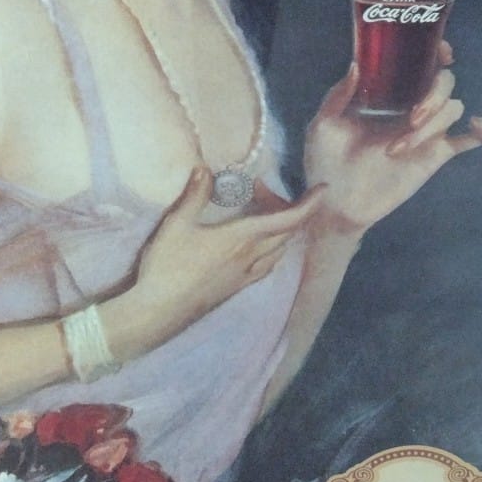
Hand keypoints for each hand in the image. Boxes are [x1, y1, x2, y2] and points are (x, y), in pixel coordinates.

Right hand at [103, 168, 324, 359]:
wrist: (158, 313)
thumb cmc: (166, 267)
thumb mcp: (176, 225)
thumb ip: (194, 195)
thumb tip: (205, 168)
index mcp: (241, 238)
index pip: (288, 220)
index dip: (309, 204)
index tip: (324, 189)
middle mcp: (250, 258)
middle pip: (285, 232)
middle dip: (286, 208)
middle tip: (261, 190)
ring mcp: (244, 277)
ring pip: (278, 250)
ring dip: (280, 229)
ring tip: (263, 213)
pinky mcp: (235, 289)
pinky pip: (266, 266)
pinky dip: (272, 249)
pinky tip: (259, 249)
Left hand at [303, 41, 481, 237]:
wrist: (337, 204)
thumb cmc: (325, 162)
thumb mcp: (322, 125)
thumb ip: (338, 95)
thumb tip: (355, 66)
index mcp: (387, 92)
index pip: (419, 63)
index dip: (434, 51)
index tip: (440, 51)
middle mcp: (409, 105)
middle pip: (443, 82)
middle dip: (433, 95)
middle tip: (412, 116)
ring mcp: (424, 130)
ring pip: (451, 109)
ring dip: (432, 124)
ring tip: (398, 148)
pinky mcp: (434, 154)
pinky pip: (465, 140)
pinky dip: (479, 132)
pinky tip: (481, 124)